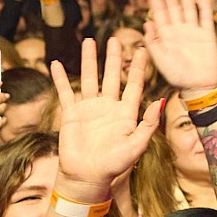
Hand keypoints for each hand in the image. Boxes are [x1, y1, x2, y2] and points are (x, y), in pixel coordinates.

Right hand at [48, 37, 158, 198]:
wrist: (88, 177)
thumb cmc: (115, 165)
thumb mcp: (137, 145)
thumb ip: (148, 124)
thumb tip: (160, 102)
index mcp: (126, 112)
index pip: (134, 84)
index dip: (137, 67)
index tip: (142, 49)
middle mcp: (109, 107)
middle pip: (112, 75)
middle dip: (113, 57)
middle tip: (114, 39)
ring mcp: (90, 108)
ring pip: (89, 78)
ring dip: (89, 60)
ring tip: (88, 42)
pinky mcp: (72, 113)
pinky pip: (65, 91)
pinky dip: (60, 78)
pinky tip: (56, 63)